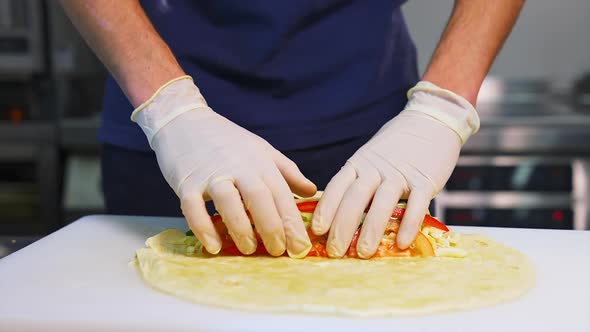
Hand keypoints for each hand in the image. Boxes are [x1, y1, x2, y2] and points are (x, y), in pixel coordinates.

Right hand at [132, 76, 316, 256]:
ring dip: (241, 229)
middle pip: (260, 198)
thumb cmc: (227, 140)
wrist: (184, 121)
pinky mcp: (186, 182)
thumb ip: (287, 172)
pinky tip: (213, 247)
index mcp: (260, 162)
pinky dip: (204, 229)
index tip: (301, 247)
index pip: (281, 194)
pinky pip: (194, 208)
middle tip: (279, 252)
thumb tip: (311, 192)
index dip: (292, 223)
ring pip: (229, 202)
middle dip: (272, 228)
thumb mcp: (261, 150)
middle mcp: (238, 167)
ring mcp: (212, 174)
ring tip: (249, 249)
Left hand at [311, 81, 478, 257]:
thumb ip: (356, 182)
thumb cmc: (395, 148)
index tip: (316, 230)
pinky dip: (408, 225)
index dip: (326, 208)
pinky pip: (416, 205)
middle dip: (343, 226)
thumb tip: (335, 215)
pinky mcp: (425, 180)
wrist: (431, 122)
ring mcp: (400, 174)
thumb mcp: (369, 158)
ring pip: (382, 203)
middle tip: (334, 251)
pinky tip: (402, 243)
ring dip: (371, 230)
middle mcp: (376, 168)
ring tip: (362, 253)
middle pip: (355, 198)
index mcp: (359, 163)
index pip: (337, 187)